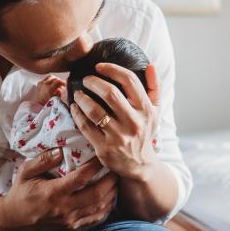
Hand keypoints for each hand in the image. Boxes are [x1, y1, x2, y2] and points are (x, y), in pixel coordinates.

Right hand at [0, 148, 117, 230]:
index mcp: (53, 193)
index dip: (95, 166)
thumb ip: (43, 160)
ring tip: (117, 179)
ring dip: (112, 193)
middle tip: (118, 167)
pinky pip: (96, 218)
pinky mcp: (73, 227)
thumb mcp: (25, 172)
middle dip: (111, 180)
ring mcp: (70, 220)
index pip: (81, 178)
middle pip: (97, 194)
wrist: (13, 219)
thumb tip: (60, 150)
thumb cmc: (20, 192)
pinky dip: (107, 207)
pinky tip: (110, 196)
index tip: (103, 155)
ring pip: (100, 208)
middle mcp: (64, 208)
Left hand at [35, 75, 65, 104]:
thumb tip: (60, 89)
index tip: (65, 85)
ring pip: (49, 77)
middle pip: (54, 78)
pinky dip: (49, 81)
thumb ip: (59, 92)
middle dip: (59, 81)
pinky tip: (50, 86)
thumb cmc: (46, 104)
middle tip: (61, 85)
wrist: (37, 106)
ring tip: (56, 85)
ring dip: (54, 80)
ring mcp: (41, 83)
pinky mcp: (39, 84)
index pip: (58, 81)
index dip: (63, 82)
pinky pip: (45, 79)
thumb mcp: (55, 99)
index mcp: (49, 88)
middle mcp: (44, 84)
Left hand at [70, 63, 160, 180]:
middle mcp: (134, 122)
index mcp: (146, 110)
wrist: (140, 165)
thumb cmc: (144, 131)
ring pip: (94, 110)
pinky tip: (74, 107)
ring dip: (81, 97)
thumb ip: (155, 87)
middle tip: (85, 79)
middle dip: (93, 82)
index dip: (112, 69)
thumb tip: (150, 65)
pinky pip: (85, 126)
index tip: (99, 66)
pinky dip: (77, 114)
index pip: (130, 81)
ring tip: (77, 93)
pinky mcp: (104, 148)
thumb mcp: (155, 111)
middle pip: (110, 93)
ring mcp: (118, 136)